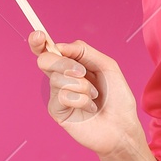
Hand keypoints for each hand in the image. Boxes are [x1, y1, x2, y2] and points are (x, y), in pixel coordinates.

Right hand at [28, 32, 144, 160]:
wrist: (122, 125)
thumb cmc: (117, 97)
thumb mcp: (106, 66)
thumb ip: (84, 51)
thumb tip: (60, 45)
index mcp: (71, 65)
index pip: (48, 51)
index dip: (38, 42)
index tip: (38, 35)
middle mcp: (61, 78)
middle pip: (46, 60)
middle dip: (64, 63)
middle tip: (81, 72)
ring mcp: (57, 95)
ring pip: (57, 78)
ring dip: (82, 86)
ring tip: (94, 97)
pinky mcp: (57, 111)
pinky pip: (62, 95)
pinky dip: (81, 100)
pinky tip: (90, 108)